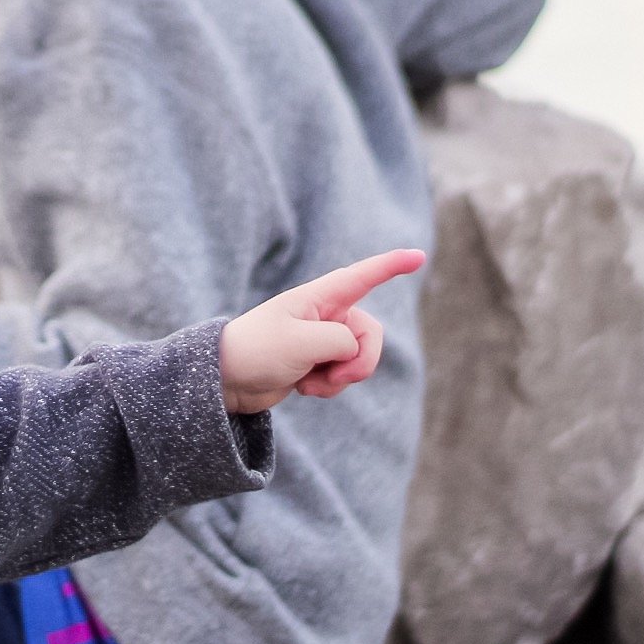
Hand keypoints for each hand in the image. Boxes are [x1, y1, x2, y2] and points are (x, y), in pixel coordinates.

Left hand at [219, 250, 426, 414]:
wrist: (225, 381)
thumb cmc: (256, 352)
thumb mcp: (302, 343)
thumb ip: (340, 342)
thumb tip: (351, 351)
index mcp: (319, 297)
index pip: (362, 276)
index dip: (391, 265)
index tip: (419, 257)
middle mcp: (324, 315)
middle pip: (370, 335)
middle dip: (361, 362)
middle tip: (336, 377)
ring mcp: (321, 339)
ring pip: (359, 359)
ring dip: (341, 379)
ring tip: (309, 384)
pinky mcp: (317, 362)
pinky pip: (344, 375)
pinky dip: (331, 386)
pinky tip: (304, 387)